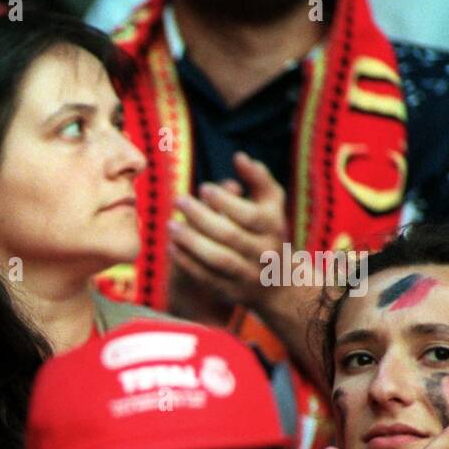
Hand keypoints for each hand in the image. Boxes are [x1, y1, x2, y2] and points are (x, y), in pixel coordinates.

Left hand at [167, 152, 288, 308]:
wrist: (278, 282)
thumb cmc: (268, 231)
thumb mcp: (271, 204)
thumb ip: (258, 179)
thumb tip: (239, 156)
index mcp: (274, 228)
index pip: (249, 215)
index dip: (225, 202)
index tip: (202, 188)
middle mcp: (263, 253)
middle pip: (231, 236)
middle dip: (202, 218)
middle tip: (178, 200)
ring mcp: (247, 275)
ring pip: (218, 259)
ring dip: (192, 242)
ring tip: (170, 225)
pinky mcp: (231, 291)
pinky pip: (207, 278)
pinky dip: (188, 263)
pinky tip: (172, 247)